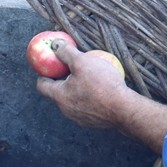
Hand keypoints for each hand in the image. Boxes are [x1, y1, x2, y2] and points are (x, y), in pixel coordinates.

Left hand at [34, 40, 166, 153]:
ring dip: (77, 89)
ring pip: (72, 100)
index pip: (42, 85)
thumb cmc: (102, 84)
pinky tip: (101, 89)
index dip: (44, 73)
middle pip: (58, 92)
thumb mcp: (82, 62)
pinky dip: (89, 97)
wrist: (124, 109)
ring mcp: (79, 118)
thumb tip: (55, 45)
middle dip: (62, 80)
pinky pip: (86, 106)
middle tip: (72, 68)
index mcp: (59, 97)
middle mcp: (66, 110)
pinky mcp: (92, 121)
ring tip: (89, 77)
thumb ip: (66, 53)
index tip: (51, 65)